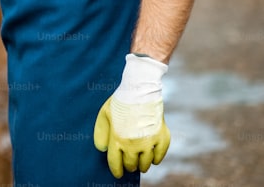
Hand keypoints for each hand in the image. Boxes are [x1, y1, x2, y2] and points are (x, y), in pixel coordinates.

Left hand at [93, 54, 170, 177]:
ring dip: (142, 165)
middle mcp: (133, 144)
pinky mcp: (162, 138)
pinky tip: (152, 158)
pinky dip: (156, 159)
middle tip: (129, 165)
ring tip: (140, 164)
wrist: (140, 90)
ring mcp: (149, 142)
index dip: (116, 170)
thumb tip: (101, 150)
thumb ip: (101, 133)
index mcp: (117, 139)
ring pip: (145, 164)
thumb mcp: (104, 114)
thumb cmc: (119, 102)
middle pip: (131, 164)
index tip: (118, 174)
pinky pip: (159, 156)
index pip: (115, 163)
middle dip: (129, 166)